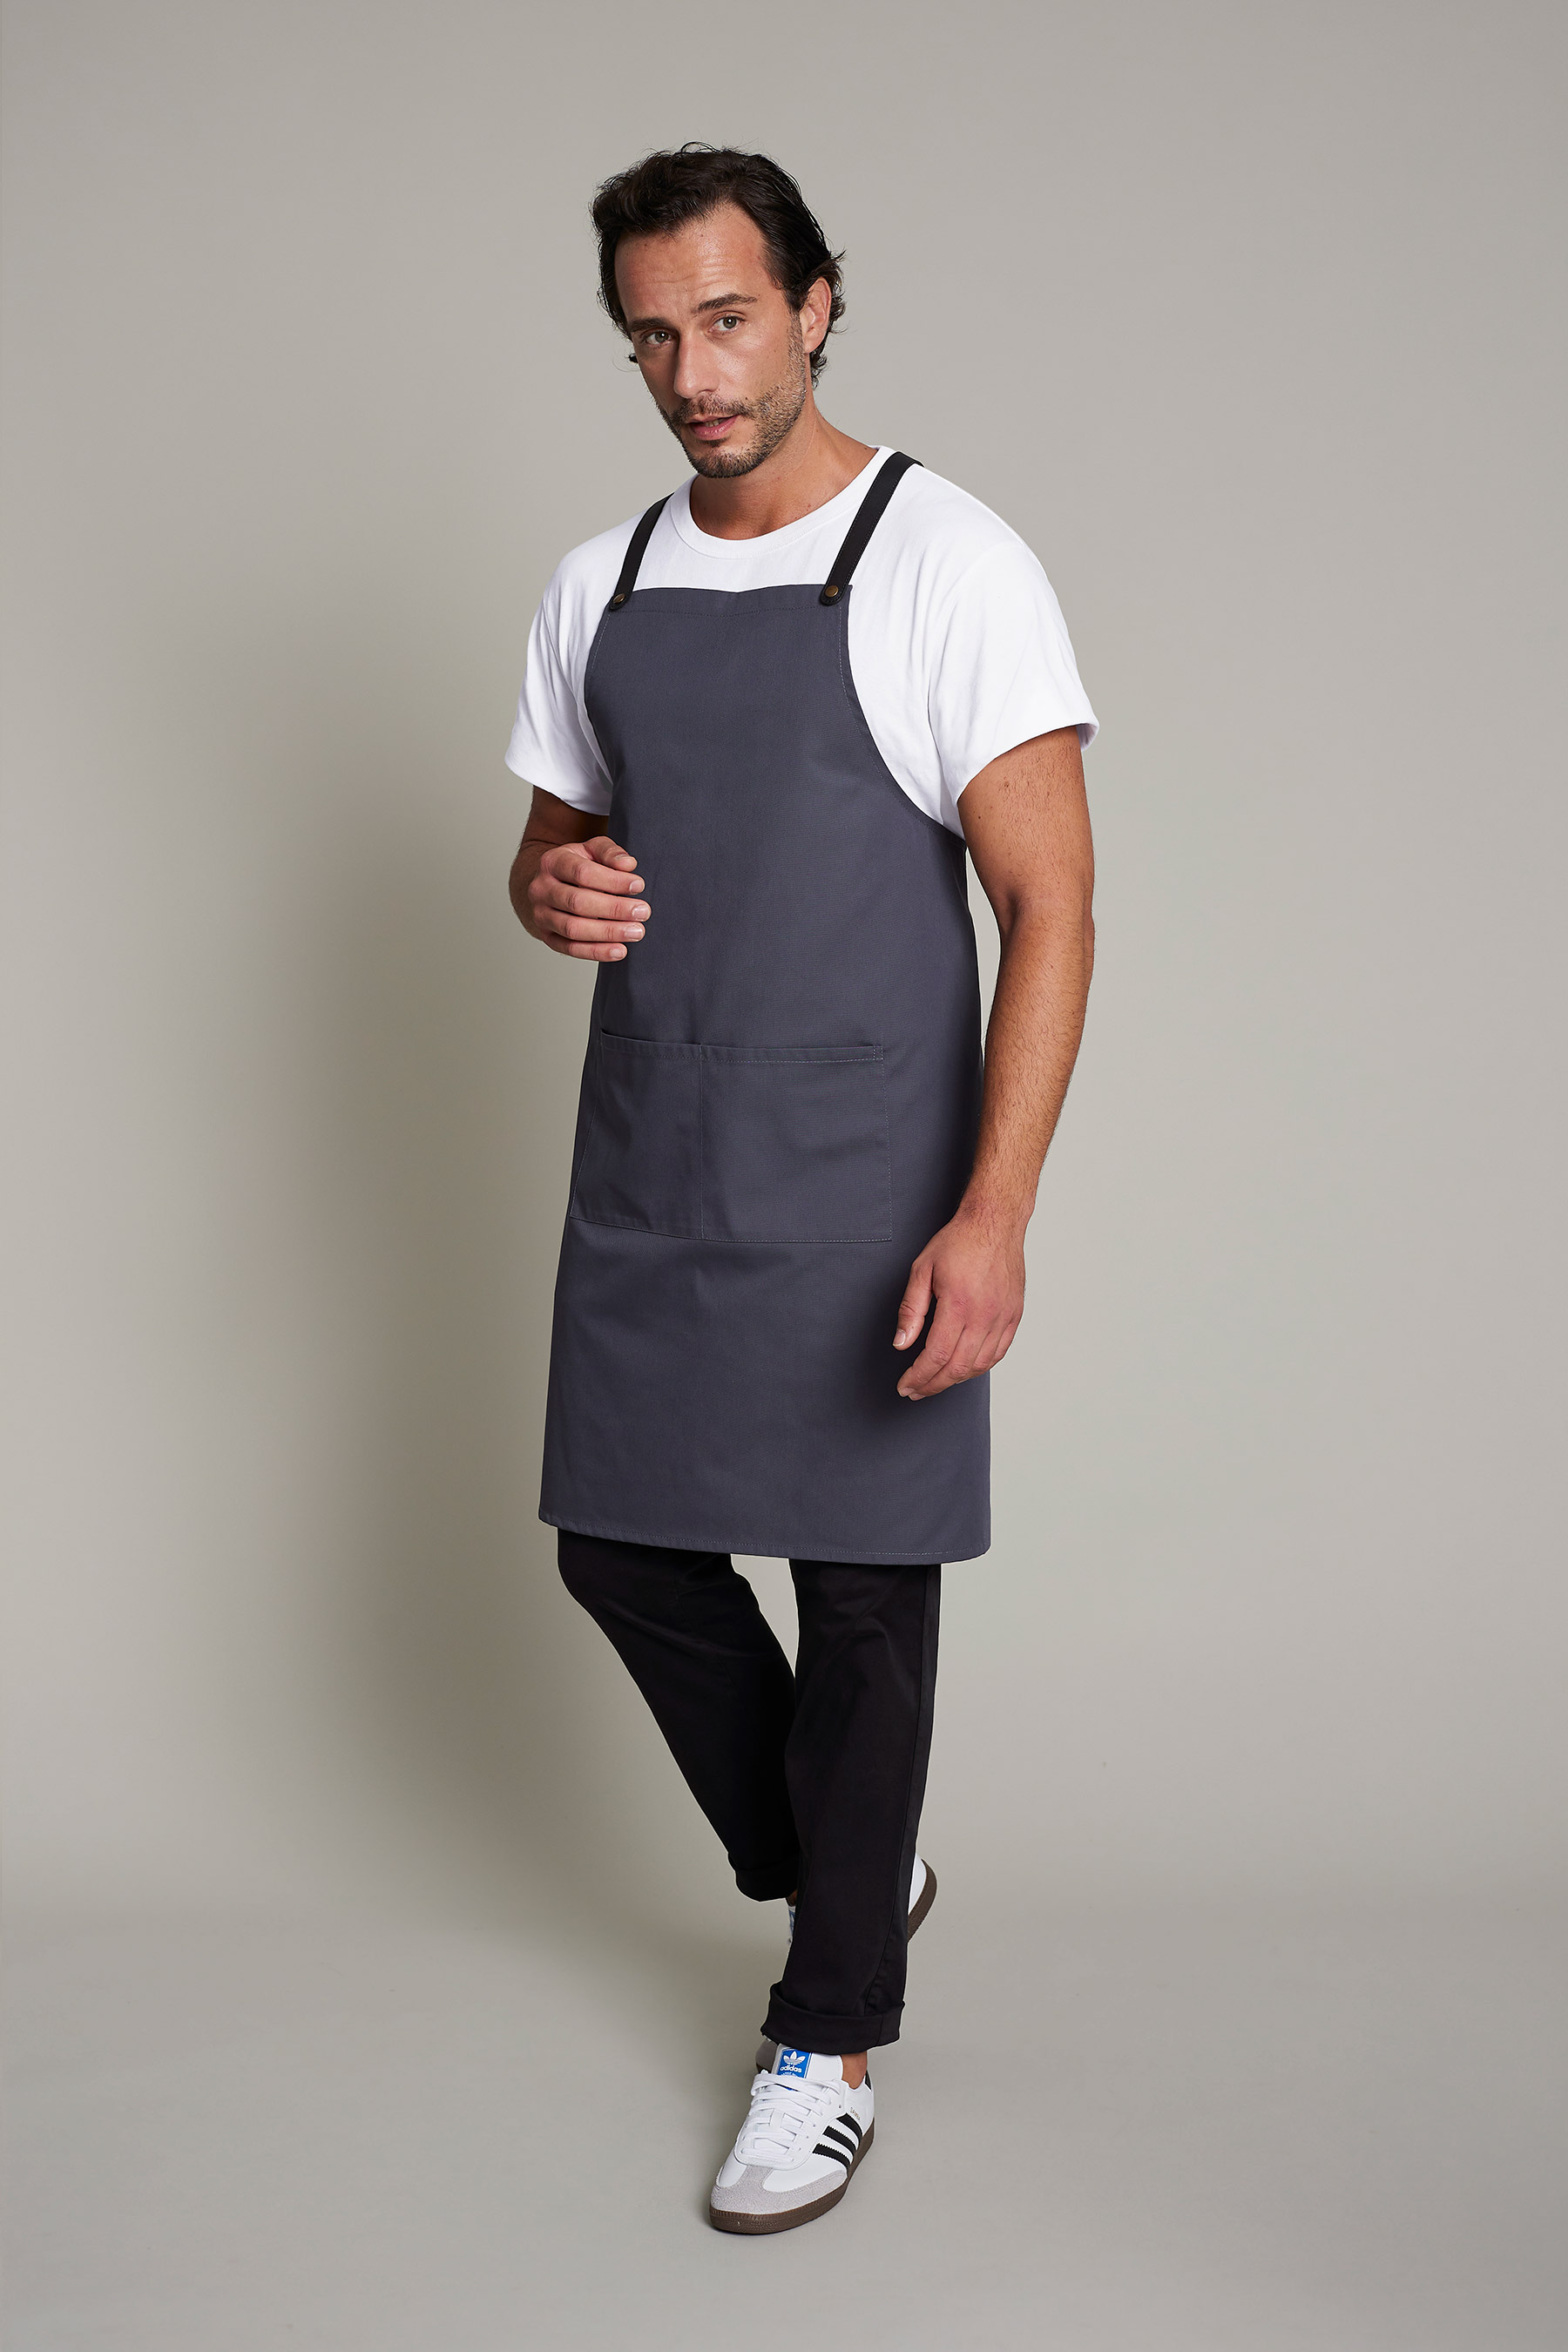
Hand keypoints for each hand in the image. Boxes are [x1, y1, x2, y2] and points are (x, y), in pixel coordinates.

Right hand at [527, 834, 650, 960]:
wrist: (550, 885)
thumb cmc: (576, 866)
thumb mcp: (591, 850)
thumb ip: (610, 852)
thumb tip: (628, 864)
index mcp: (552, 862)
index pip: (582, 873)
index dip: (613, 881)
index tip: (638, 885)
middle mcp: (541, 889)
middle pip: (578, 903)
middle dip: (614, 909)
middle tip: (642, 912)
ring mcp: (541, 915)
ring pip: (573, 929)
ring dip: (608, 933)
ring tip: (635, 932)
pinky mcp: (547, 937)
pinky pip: (571, 949)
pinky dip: (597, 952)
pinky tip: (619, 950)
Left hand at [892, 1204, 1025, 1399]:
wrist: (995, 1223)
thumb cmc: (958, 1242)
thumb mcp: (922, 1270)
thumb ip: (911, 1310)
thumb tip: (901, 1343)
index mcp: (958, 1305)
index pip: (936, 1356)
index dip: (919, 1377)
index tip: (906, 1385)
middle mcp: (984, 1315)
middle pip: (957, 1367)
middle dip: (933, 1385)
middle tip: (916, 1390)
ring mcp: (1002, 1317)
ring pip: (980, 1365)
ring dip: (956, 1379)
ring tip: (937, 1381)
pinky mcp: (1014, 1316)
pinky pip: (998, 1353)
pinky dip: (980, 1367)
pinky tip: (965, 1368)